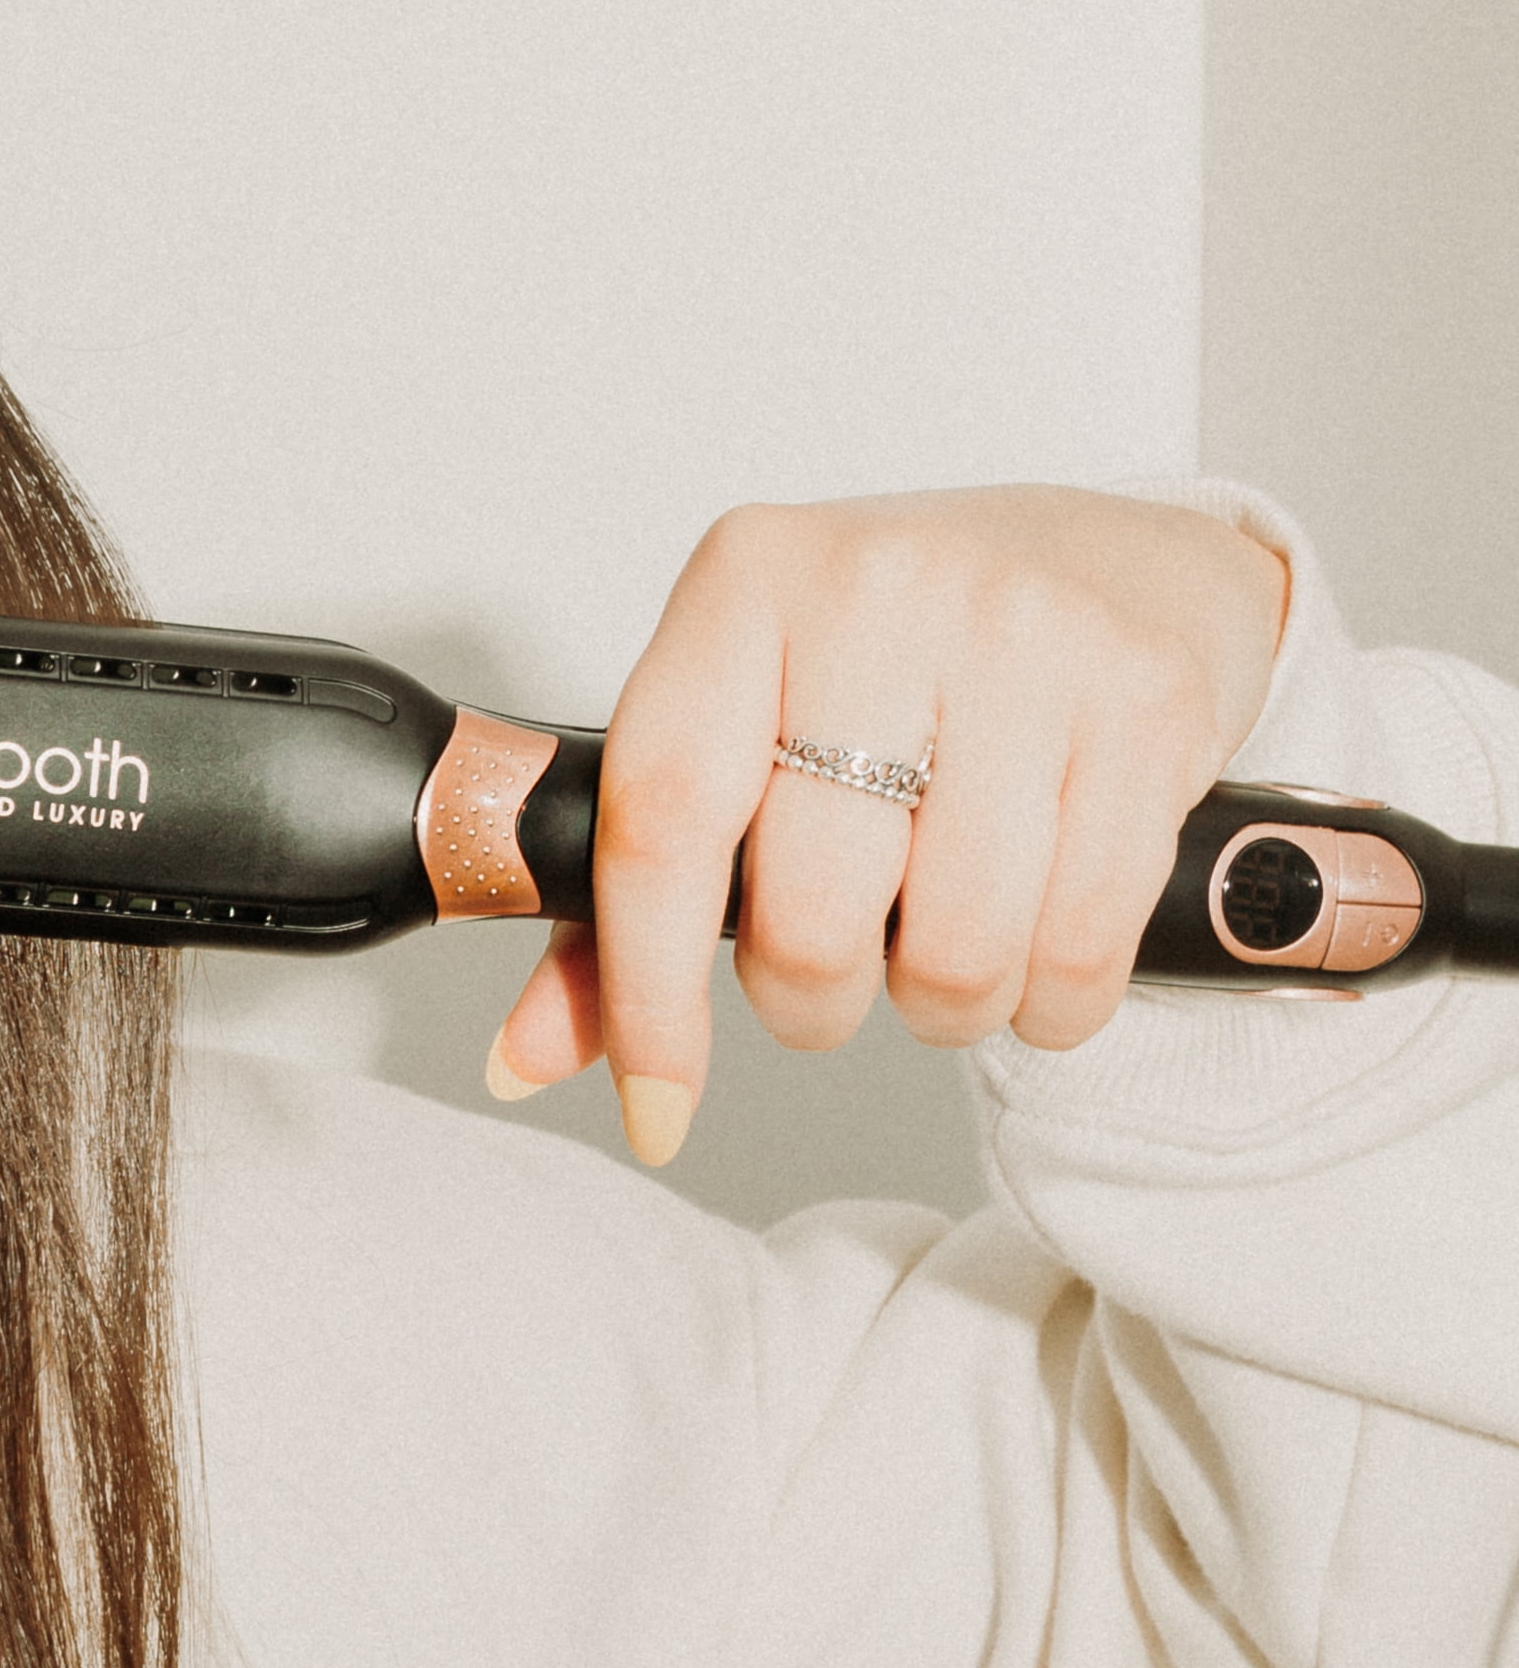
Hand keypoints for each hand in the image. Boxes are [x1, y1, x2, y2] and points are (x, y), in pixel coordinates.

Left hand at [487, 487, 1288, 1164]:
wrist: (1121, 564)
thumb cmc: (908, 662)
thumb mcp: (752, 722)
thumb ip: (631, 891)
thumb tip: (523, 1058)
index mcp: (745, 581)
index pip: (661, 818)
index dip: (647, 992)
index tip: (658, 1103)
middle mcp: (876, 588)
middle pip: (806, 916)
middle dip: (817, 1000)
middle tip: (844, 963)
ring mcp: (1023, 636)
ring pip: (951, 953)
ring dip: (942, 1005)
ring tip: (946, 936)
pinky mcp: (1144, 700)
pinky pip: (1076, 951)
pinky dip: (1048, 999)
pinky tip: (1037, 934)